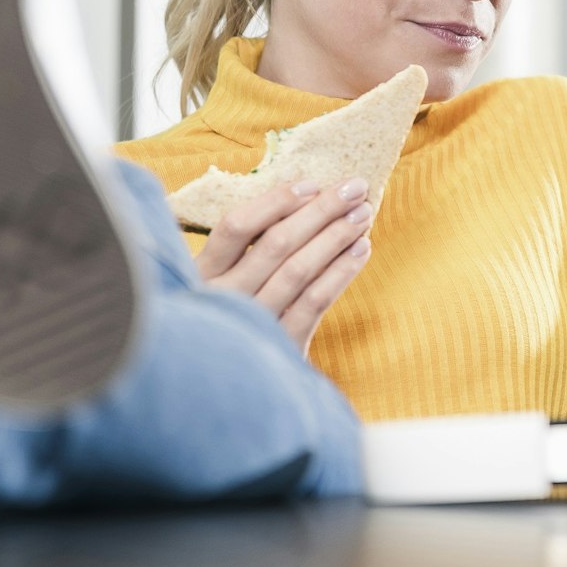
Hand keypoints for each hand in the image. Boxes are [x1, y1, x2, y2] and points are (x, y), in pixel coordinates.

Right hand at [194, 177, 375, 351]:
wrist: (226, 382)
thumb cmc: (232, 314)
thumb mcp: (221, 281)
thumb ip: (246, 247)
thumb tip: (302, 194)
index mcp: (202, 274)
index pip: (235, 226)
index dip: (275, 202)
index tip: (311, 184)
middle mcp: (223, 298)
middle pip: (276, 244)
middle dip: (321, 210)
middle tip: (355, 188)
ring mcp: (251, 323)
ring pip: (299, 270)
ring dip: (336, 236)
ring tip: (363, 214)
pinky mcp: (280, 346)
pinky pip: (314, 302)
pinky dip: (341, 272)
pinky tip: (361, 249)